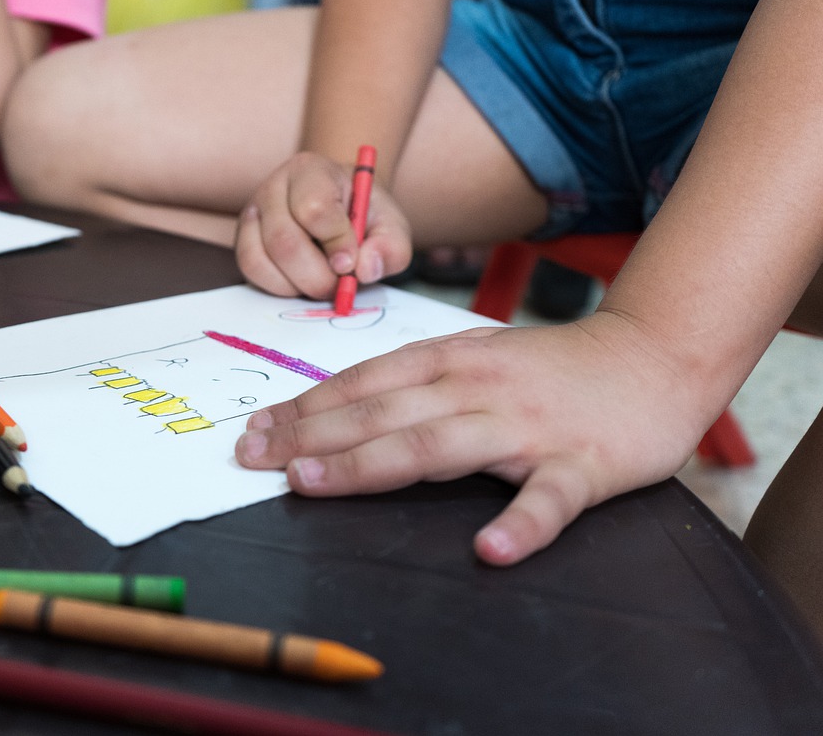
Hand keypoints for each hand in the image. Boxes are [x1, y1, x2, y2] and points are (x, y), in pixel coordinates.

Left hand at [233, 312, 713, 563]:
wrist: (654, 356)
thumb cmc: (549, 367)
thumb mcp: (474, 356)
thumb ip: (415, 379)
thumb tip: (340, 405)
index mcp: (449, 359)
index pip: (362, 382)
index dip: (304, 408)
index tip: (255, 432)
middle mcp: (478, 386)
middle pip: (382, 412)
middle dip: (310, 436)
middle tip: (252, 459)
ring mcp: (527, 426)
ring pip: (438, 444)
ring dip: (371, 465)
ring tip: (315, 485)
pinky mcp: (582, 464)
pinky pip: (548, 499)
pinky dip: (522, 524)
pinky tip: (490, 550)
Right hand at [234, 151, 412, 299]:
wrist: (340, 208)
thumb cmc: (362, 214)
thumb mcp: (390, 226)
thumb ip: (390, 247)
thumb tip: (364, 269)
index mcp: (310, 170)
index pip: (313, 208)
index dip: (335, 242)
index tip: (350, 262)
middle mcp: (273, 187)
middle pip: (283, 240)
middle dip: (316, 276)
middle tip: (338, 285)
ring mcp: (252, 212)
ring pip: (260, 258)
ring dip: (297, 284)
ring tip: (321, 281)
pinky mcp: (243, 238)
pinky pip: (250, 270)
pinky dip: (278, 287)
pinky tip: (299, 281)